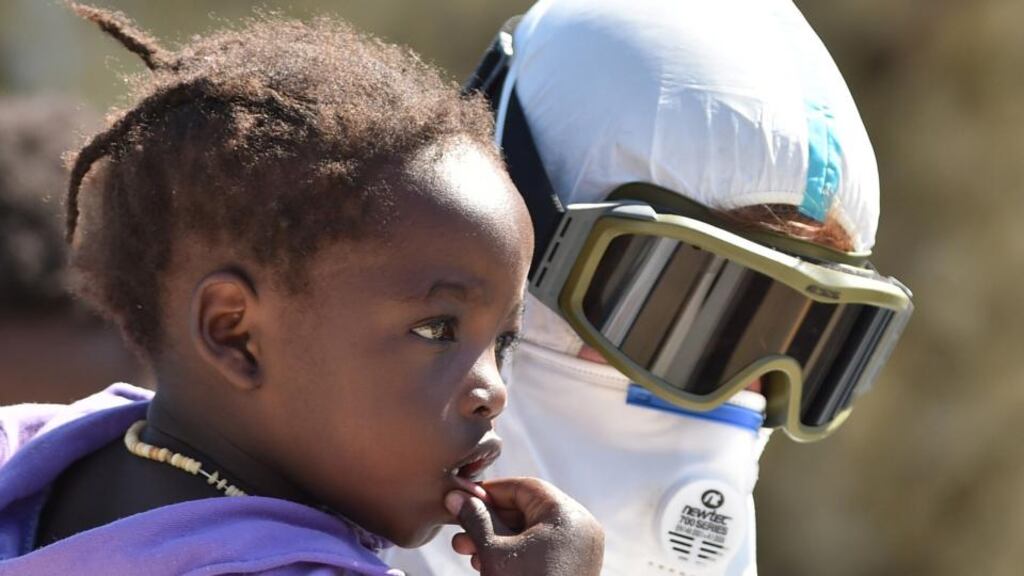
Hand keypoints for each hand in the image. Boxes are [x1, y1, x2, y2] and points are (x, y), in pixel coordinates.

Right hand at [444, 477, 603, 575]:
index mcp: (567, 515)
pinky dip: (514, 551)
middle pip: (526, 509)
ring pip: (530, 531)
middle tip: (459, 531)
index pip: (523, 487)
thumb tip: (454, 495)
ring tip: (466, 550)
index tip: (462, 499)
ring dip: (496, 537)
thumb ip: (475, 518)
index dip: (489, 492)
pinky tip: (485, 561)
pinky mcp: (574, 567)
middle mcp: (579, 527)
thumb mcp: (494, 551)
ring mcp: (580, 549)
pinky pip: (540, 548)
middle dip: (489, 520)